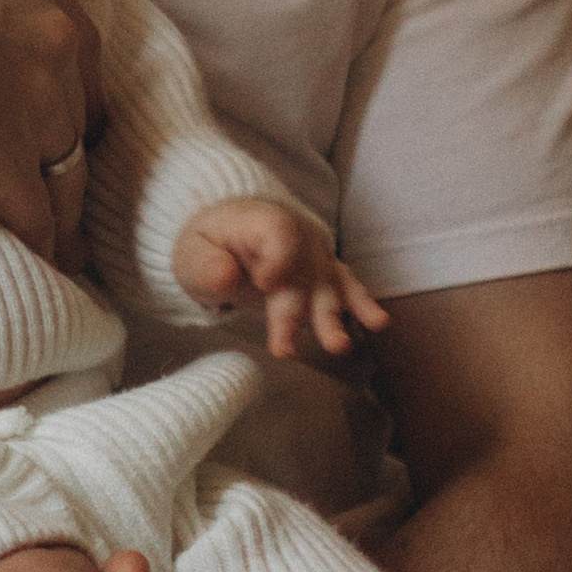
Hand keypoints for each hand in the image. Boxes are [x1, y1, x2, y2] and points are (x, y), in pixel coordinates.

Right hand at [0, 0, 101, 265]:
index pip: (62, 31)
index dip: (47, 66)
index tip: (31, 91)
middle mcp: (48, 41)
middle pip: (77, 99)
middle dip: (64, 132)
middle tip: (41, 160)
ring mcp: (35, 110)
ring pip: (66, 165)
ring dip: (61, 198)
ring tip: (55, 232)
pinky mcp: (9, 173)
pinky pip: (41, 223)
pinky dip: (43, 246)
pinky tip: (38, 265)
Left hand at [173, 197, 387, 361]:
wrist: (233, 229)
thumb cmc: (211, 244)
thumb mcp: (193, 252)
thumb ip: (206, 266)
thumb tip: (225, 278)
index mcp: (263, 221)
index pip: (279, 234)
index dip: (277, 259)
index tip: (265, 284)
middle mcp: (298, 236)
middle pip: (302, 272)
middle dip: (295, 312)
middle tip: (285, 350)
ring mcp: (316, 256)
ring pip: (328, 285)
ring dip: (332, 317)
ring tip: (338, 346)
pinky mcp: (327, 273)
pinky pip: (348, 287)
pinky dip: (362, 304)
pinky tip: (378, 322)